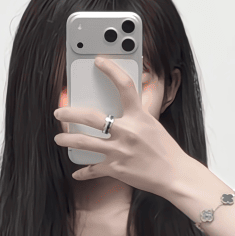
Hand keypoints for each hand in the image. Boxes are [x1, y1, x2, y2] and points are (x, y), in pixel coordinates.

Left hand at [53, 57, 187, 197]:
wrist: (175, 174)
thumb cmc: (165, 149)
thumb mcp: (153, 124)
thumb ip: (138, 113)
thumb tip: (129, 100)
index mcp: (138, 116)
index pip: (124, 85)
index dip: (110, 69)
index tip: (98, 61)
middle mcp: (126, 131)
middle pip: (90, 117)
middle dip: (70, 113)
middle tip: (59, 112)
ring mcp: (119, 150)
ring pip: (83, 142)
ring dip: (67, 139)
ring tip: (59, 138)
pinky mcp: (116, 169)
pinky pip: (93, 169)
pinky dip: (83, 172)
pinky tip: (76, 172)